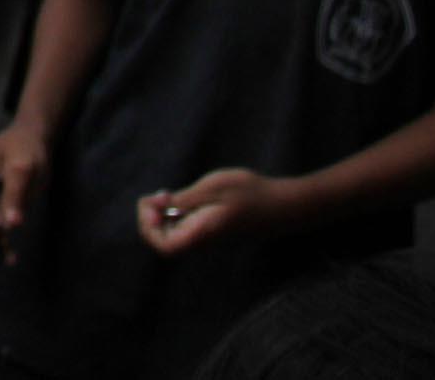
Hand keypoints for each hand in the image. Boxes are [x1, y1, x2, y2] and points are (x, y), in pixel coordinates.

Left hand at [138, 169, 301, 255]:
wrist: (285, 205)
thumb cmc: (252, 193)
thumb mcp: (213, 188)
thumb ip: (184, 200)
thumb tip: (156, 209)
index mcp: (203, 233)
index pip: (164, 247)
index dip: (149, 227)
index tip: (156, 203)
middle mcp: (203, 241)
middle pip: (162, 242)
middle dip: (150, 219)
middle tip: (161, 195)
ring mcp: (207, 237)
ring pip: (171, 235)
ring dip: (161, 215)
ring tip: (168, 194)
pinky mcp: (211, 231)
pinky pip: (182, 229)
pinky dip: (173, 214)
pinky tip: (180, 197)